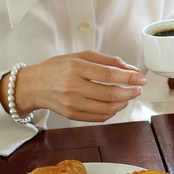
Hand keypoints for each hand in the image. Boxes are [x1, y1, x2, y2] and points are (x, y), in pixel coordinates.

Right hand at [8, 51, 146, 121]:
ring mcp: (72, 103)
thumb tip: (130, 68)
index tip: (141, 78)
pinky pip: (98, 117)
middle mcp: (73, 87)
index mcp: (76, 68)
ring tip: (128, 96)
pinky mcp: (71, 115)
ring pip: (106, 108)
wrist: (32, 85)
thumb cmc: (57, 68)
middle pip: (110, 93)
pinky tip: (116, 104)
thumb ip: (107, 60)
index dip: (129, 77)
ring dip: (123, 103)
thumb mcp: (80, 56)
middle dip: (130, 92)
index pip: (108, 74)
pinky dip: (112, 112)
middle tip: (138, 88)